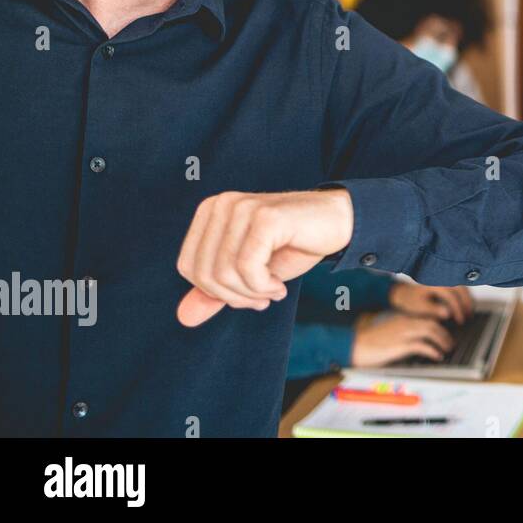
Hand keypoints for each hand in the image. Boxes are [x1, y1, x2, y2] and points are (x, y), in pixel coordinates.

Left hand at [175, 189, 353, 327]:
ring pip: (225, 272)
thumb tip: (183, 317)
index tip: (248, 294)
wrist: (339, 223)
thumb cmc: (295, 244)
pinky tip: (279, 285)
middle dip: (234, 296)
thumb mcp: (250, 273)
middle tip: (262, 298)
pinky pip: (248, 267)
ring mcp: (242, 207)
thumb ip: (218, 291)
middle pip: (203, 272)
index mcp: (211, 211)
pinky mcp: (264, 217)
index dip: (215, 292)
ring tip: (274, 290)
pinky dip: (263, 286)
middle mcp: (222, 204)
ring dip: (252, 293)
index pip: (188, 266)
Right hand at [350, 313, 455, 366]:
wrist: (354, 344)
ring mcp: (403, 333)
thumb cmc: (369, 341)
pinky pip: (422, 345)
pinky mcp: (400, 345)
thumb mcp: (389, 332)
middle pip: (432, 323)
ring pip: (431, 331)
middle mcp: (405, 322)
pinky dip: (433, 350)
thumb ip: (403, 332)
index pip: (426, 317)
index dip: (439, 325)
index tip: (444, 333)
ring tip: (447, 349)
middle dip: (444, 333)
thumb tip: (417, 341)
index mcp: (402, 318)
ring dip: (442, 340)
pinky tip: (437, 356)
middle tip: (450, 343)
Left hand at [388, 284, 473, 323]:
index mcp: (434, 284)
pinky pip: (458, 285)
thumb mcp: (419, 306)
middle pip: (460, 288)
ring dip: (467, 298)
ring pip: (461, 286)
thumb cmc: (410, 300)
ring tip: (469, 311)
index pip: (451, 296)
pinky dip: (464, 294)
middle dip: (466, 303)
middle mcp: (441, 278)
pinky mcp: (444, 280)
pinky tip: (465, 303)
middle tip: (469, 316)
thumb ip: (434, 309)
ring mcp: (443, 278)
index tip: (461, 320)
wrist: (403, 292)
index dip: (458, 309)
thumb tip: (448, 313)